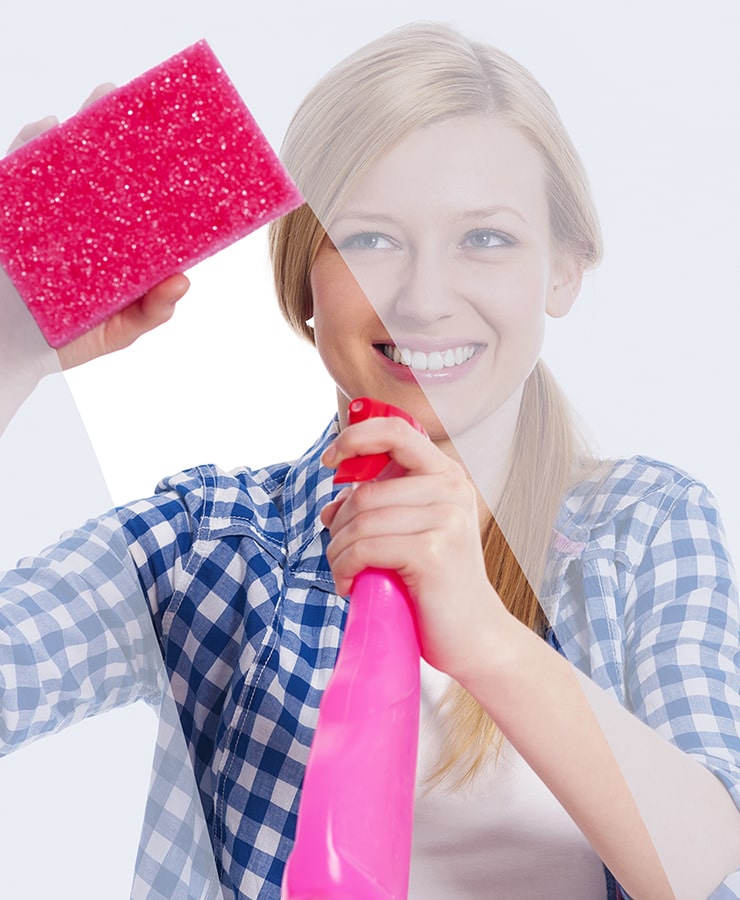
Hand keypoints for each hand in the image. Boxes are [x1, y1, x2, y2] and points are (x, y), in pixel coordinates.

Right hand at [6, 86, 189, 371]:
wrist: (8, 348)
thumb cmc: (69, 337)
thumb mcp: (118, 330)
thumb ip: (150, 311)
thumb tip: (183, 279)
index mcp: (114, 242)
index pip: (139, 200)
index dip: (156, 172)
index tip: (178, 141)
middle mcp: (83, 219)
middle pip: (103, 168)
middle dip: (116, 131)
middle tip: (133, 102)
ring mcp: (46, 212)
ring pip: (62, 161)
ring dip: (79, 128)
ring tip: (100, 101)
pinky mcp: (10, 210)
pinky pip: (17, 171)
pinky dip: (30, 146)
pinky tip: (48, 129)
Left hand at [320, 415, 505, 679]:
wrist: (476, 636)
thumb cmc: (436, 586)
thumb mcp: (411, 535)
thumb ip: (379, 510)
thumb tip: (330, 506)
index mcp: (447, 475)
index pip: (396, 431)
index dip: (354, 438)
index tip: (329, 461)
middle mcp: (451, 489)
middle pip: (365, 492)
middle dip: (339, 527)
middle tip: (342, 556)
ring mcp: (445, 519)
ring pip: (359, 522)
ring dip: (338, 553)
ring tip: (347, 575)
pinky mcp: (432, 551)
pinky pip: (363, 548)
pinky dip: (345, 569)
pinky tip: (351, 586)